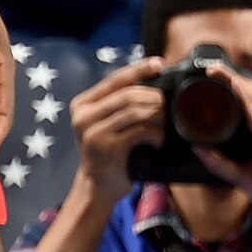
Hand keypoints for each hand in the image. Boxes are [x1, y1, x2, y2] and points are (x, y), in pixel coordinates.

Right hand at [70, 56, 168, 206]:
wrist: (98, 188)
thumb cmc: (110, 153)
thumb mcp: (108, 124)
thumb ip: (119, 104)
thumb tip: (153, 79)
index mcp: (83, 104)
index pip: (115, 79)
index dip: (139, 69)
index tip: (160, 63)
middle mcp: (83, 116)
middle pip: (129, 95)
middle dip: (154, 98)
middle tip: (168, 108)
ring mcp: (93, 132)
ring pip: (136, 111)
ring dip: (157, 117)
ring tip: (164, 126)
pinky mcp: (107, 148)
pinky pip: (140, 131)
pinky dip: (155, 134)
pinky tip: (158, 141)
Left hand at [189, 59, 251, 241]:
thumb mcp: (243, 177)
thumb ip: (221, 163)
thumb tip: (198, 148)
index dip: (236, 88)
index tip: (216, 78)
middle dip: (235, 80)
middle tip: (213, 68)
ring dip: (240, 86)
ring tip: (222, 74)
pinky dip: (251, 105)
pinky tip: (239, 93)